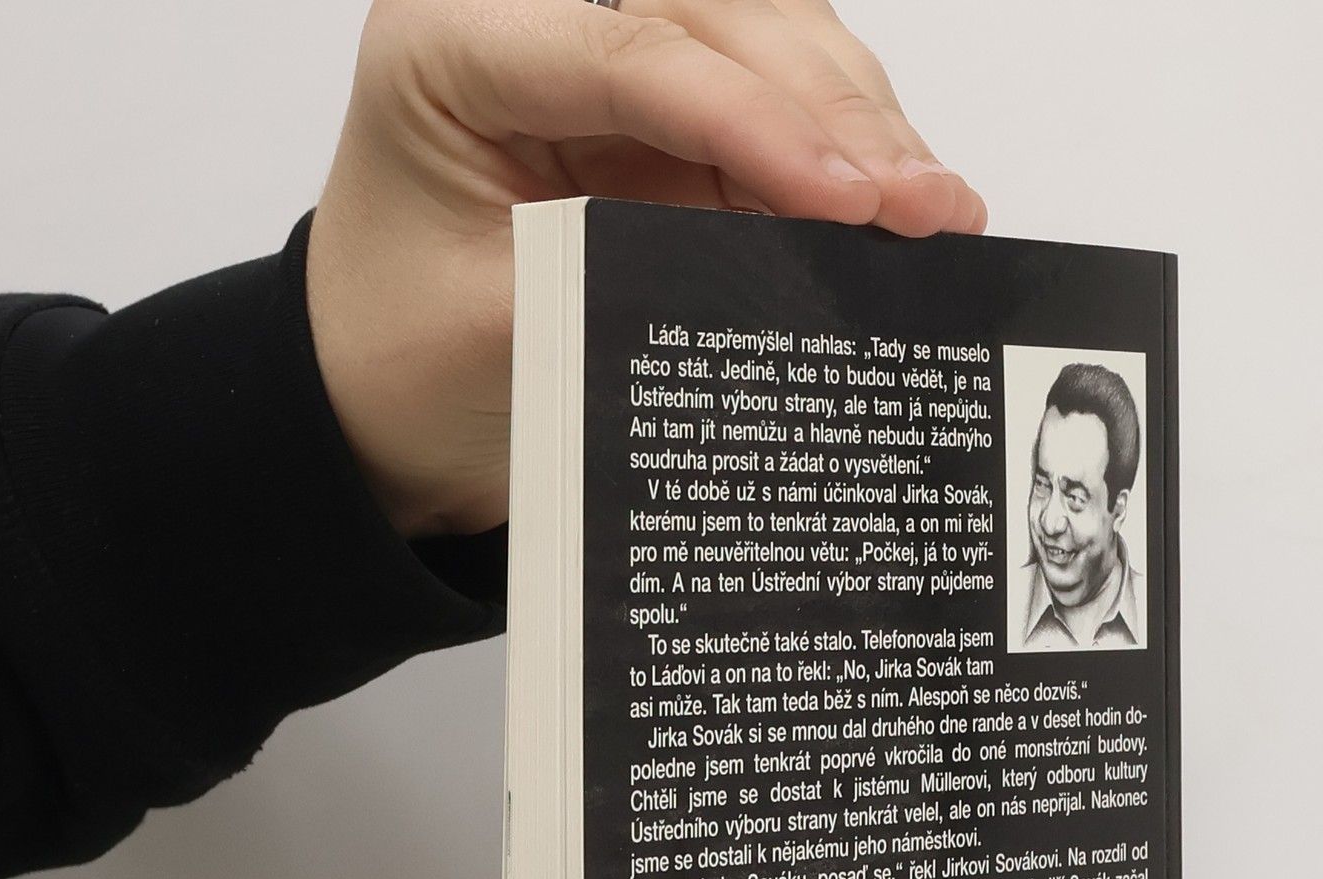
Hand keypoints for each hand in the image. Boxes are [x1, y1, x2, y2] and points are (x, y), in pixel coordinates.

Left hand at [307, 0, 986, 539]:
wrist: (382, 397)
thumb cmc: (404, 360)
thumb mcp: (500, 328)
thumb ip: (627, 277)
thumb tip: (785, 265)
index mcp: (453, 39)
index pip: (627, 52)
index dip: (753, 121)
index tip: (848, 201)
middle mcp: (533, 12)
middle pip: (719, 17)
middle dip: (833, 111)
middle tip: (925, 205)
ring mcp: (608, 49)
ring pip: (768, 38)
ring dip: (860, 120)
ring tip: (940, 209)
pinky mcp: (664, 108)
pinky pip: (776, 101)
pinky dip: (845, 149)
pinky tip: (907, 201)